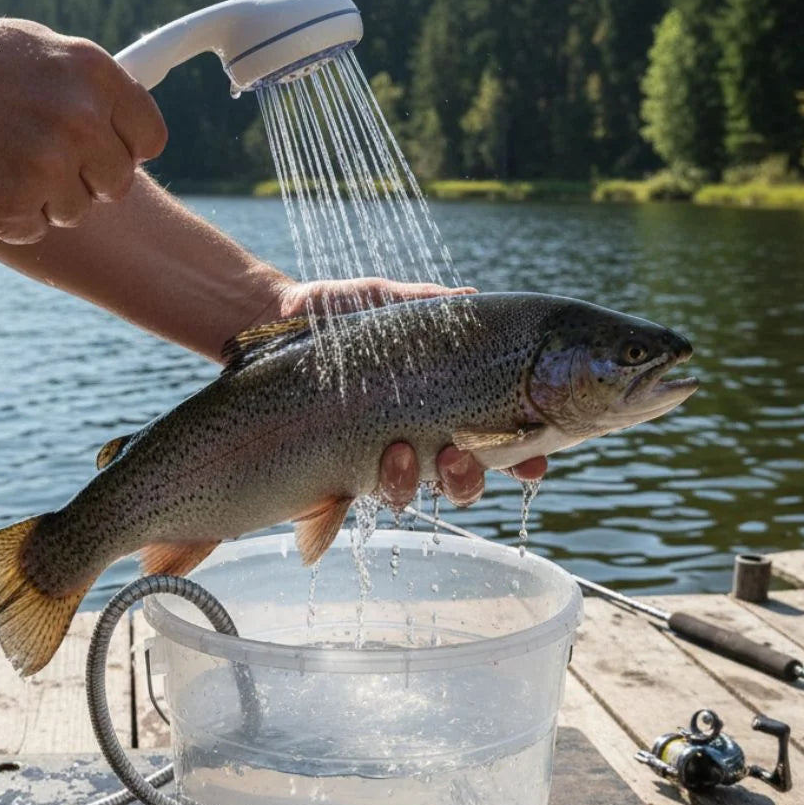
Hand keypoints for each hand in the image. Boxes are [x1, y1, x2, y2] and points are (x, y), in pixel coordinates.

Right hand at [0, 14, 166, 242]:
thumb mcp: (37, 50)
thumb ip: (89, 90)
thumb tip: (127, 126)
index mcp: (93, 76)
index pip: (149, 138)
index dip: (126, 149)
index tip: (102, 152)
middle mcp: (77, 120)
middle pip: (116, 184)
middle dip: (86, 180)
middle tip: (42, 160)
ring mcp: (44, 165)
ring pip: (76, 211)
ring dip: (44, 199)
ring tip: (0, 161)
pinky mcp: (10, 203)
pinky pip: (32, 229)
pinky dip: (8, 215)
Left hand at [269, 277, 547, 506]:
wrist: (268, 322)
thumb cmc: (335, 315)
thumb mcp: (384, 302)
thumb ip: (431, 306)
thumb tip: (472, 299)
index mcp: (439, 404)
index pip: (495, 438)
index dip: (521, 457)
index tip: (535, 462)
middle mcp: (412, 438)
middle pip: (459, 480)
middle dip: (468, 477)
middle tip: (457, 455)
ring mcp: (370, 458)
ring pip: (407, 494)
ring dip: (410, 483)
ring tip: (395, 451)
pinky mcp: (326, 470)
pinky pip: (347, 504)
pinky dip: (352, 504)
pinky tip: (350, 484)